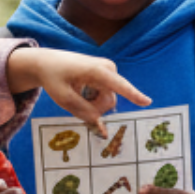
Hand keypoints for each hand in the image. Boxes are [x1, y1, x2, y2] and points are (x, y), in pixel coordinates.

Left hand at [6, 48, 151, 135]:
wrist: (47, 62)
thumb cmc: (54, 78)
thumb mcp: (63, 98)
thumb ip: (84, 113)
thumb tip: (102, 131)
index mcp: (96, 71)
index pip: (118, 85)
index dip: (133, 95)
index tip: (147, 102)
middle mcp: (107, 68)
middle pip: (109, 102)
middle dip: (95, 109)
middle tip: (75, 103)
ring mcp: (109, 71)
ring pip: (108, 101)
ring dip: (93, 104)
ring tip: (76, 93)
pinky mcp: (107, 74)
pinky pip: (106, 95)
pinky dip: (94, 99)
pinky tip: (81, 91)